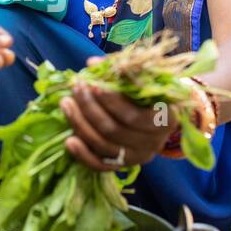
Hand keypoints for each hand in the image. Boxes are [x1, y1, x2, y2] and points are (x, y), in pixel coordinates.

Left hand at [60, 78, 176, 171]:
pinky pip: (100, 165)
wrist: (161, 117)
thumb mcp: (145, 78)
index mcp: (165, 120)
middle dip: (90, 108)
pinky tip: (69, 140)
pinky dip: (83, 154)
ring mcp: (136, 157)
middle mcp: (152, 143)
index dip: (112, 101)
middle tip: (76, 87)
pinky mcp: (122, 166)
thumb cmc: (152, 92)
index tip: (93, 84)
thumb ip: (121, 70)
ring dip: (80, 124)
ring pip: (102, 145)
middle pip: (113, 130)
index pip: (135, 116)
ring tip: (66, 103)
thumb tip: (92, 63)